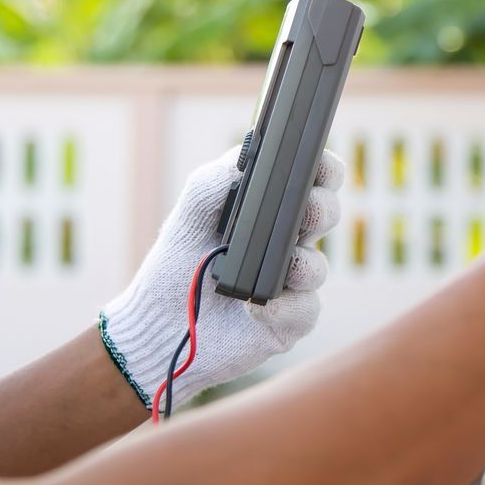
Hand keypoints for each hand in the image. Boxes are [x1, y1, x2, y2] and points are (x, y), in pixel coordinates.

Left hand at [97, 147, 344, 406]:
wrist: (158, 323)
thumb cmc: (177, 263)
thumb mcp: (189, 215)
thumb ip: (213, 182)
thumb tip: (243, 161)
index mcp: (270, 209)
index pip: (312, 179)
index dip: (324, 168)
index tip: (316, 161)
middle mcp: (288, 241)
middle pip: (326, 215)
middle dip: (322, 208)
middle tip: (306, 210)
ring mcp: (292, 282)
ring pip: (318, 266)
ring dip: (305, 264)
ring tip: (284, 268)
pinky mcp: (288, 320)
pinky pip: (305, 310)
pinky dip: (286, 307)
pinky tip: (259, 307)